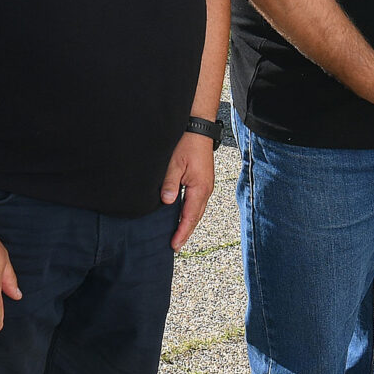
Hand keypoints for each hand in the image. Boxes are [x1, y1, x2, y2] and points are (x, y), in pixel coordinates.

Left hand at [163, 131, 217, 250]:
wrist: (198, 127)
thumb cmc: (187, 143)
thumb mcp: (174, 163)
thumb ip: (170, 184)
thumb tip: (168, 202)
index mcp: (200, 188)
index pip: (189, 216)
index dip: (182, 232)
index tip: (174, 245)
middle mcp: (206, 189)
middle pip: (196, 216)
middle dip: (185, 232)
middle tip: (175, 246)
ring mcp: (205, 185)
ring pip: (197, 210)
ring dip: (187, 222)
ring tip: (178, 235)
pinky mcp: (202, 180)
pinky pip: (196, 201)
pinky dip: (189, 212)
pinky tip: (182, 214)